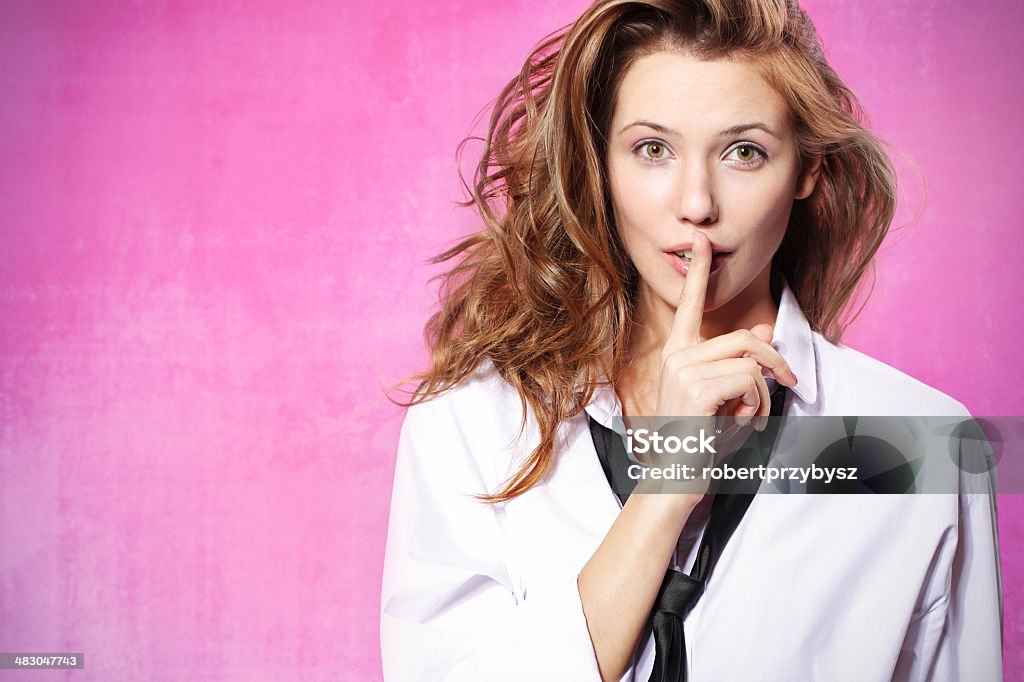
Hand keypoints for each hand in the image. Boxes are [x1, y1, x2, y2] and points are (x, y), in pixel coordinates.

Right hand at [655, 232, 797, 422]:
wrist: (675, 477)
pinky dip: (758, 405)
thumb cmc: (700, 441)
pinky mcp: (696, 388)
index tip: (700, 241)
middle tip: (791, 381)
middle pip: (744, 338)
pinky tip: (743, 424)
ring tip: (751, 420)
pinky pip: (749, 381)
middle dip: (775, 360)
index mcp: (678, 354)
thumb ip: (742, 363)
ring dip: (764, 394)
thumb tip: (765, 328)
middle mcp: (677, 356)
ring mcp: (683, 370)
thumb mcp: (727, 398)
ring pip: (750, 363)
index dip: (698, 272)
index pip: (690, 305)